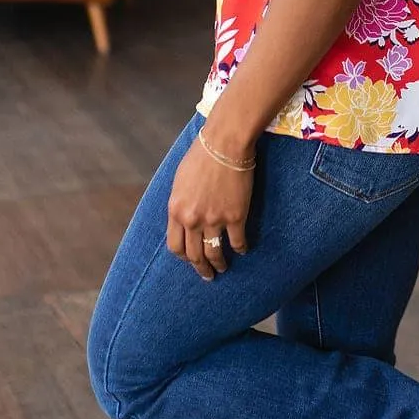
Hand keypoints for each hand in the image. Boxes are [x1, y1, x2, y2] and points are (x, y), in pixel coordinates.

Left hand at [166, 137, 253, 279]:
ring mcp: (214, 220)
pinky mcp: (236, 216)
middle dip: (201, 268)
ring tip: (223, 268)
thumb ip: (180, 202)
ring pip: (215, 253)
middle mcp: (192, 220)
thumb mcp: (179, 181)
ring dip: (219, 264)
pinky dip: (241, 249)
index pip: (175, 246)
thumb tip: (182, 217)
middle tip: (207, 275)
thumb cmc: (201, 155)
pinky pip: (238, 242)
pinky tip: (243, 250)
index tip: (190, 261)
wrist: (225, 144)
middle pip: (194, 255)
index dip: (183, 258)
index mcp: (176, 210)